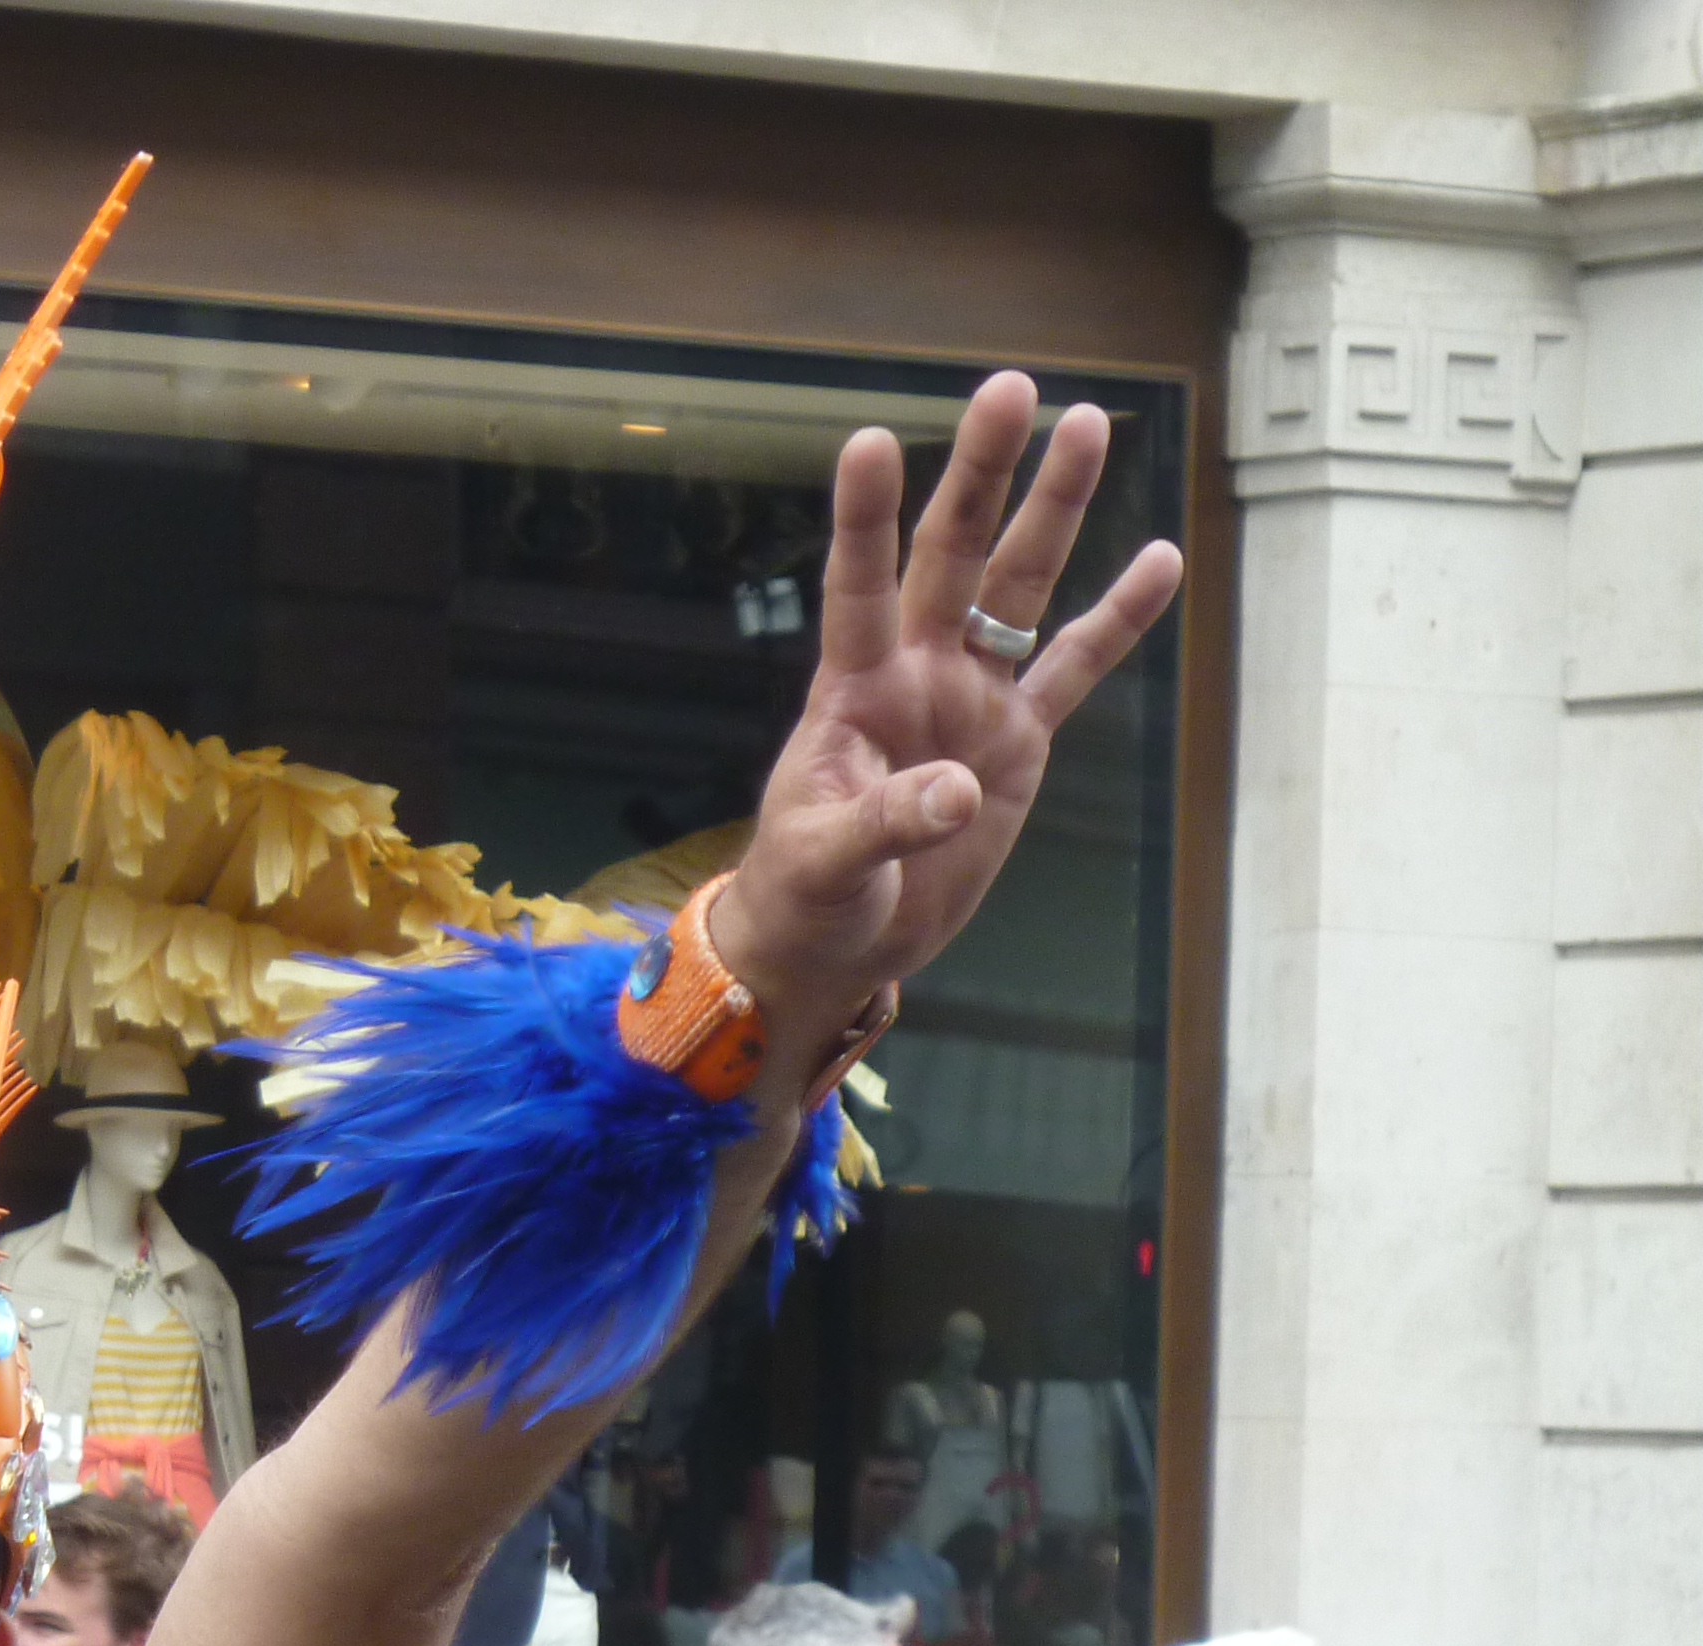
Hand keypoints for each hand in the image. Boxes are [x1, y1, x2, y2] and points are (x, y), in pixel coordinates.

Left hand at [712, 373, 1184, 1061]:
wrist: (838, 940)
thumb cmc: (806, 896)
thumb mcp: (826, 866)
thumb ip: (886, 823)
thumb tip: (959, 789)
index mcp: (851, 692)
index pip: (856, 589)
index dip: (863, 519)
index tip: (866, 440)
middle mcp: (914, 674)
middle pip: (953, 557)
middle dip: (982, 474)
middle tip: (1011, 386)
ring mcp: (969, 700)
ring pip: (1020, 588)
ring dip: (1053, 511)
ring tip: (1088, 423)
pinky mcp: (1013, 743)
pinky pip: (1073, 669)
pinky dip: (1117, 621)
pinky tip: (1158, 558)